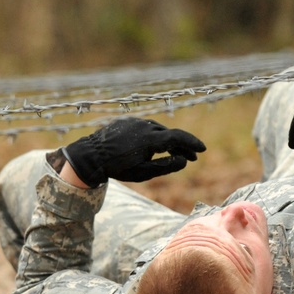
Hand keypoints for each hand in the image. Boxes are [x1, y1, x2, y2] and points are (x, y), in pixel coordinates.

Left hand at [59, 117, 205, 186]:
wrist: (90, 156)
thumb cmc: (117, 168)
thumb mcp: (144, 172)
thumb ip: (166, 166)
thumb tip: (184, 160)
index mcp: (151, 138)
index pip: (178, 137)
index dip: (192, 143)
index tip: (202, 149)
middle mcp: (145, 126)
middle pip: (170, 134)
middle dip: (182, 146)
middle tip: (191, 157)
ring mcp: (135, 122)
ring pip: (158, 130)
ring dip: (167, 141)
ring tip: (173, 153)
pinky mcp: (126, 121)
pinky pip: (144, 127)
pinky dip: (153, 136)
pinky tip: (152, 146)